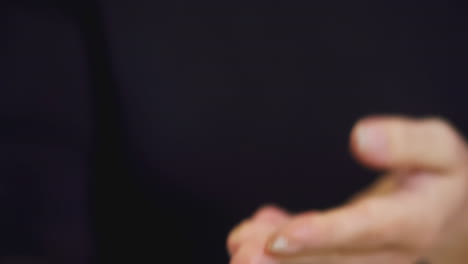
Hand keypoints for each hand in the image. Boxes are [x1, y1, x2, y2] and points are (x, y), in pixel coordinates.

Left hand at [227, 116, 467, 263]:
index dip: (322, 236)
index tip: (280, 238)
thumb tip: (361, 137)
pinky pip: (316, 256)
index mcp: (412, 223)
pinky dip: (282, 245)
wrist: (454, 213)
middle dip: (284, 262)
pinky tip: (253, 228)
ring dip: (277, 261)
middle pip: (332, 260)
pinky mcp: (351, 251)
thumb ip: (407, 143)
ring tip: (238, 246)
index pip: (363, 231)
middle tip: (241, 258)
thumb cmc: (444, 174)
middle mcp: (386, 250)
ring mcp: (367, 257)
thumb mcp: (440, 149)